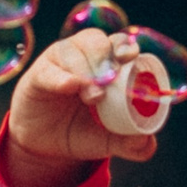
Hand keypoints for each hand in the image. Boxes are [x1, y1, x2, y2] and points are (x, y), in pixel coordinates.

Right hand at [2, 29, 156, 186]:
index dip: (126, 48)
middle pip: (96, 41)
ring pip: (74, 53)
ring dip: (87, 72)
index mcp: (105, 64)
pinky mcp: (38, 75)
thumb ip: (130, 143)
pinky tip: (71, 87)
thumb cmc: (80, 130)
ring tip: (94, 98)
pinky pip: (49, 71)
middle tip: (113, 80)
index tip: (132, 59)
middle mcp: (82, 56)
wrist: (45, 145)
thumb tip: (147, 143)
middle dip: (107, 58)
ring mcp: (59, 63)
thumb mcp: (108, 139)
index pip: (118, 44)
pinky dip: (62, 78)